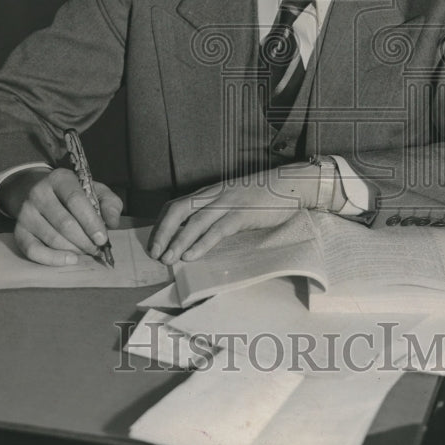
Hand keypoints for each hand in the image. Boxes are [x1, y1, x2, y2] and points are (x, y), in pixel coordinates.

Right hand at [0, 167, 121, 265]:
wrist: (39, 192)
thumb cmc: (73, 194)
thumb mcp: (94, 190)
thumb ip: (109, 203)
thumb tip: (112, 222)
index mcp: (60, 178)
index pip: (75, 200)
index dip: (91, 221)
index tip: (103, 239)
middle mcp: (39, 193)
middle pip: (65, 223)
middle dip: (85, 241)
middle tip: (98, 249)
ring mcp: (26, 212)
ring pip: (52, 238)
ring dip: (74, 250)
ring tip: (87, 251)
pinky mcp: (19, 231)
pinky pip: (33, 250)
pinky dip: (53, 259)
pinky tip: (70, 259)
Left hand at [149, 163, 319, 263]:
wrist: (290, 185)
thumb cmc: (262, 196)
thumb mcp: (233, 200)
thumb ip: (216, 211)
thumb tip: (197, 233)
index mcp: (210, 192)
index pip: (176, 204)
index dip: (162, 223)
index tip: (154, 243)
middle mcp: (214, 194)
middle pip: (179, 210)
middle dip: (163, 232)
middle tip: (154, 253)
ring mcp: (228, 203)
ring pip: (195, 221)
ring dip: (178, 242)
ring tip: (167, 259)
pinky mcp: (242, 214)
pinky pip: (217, 230)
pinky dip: (201, 244)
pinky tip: (191, 256)